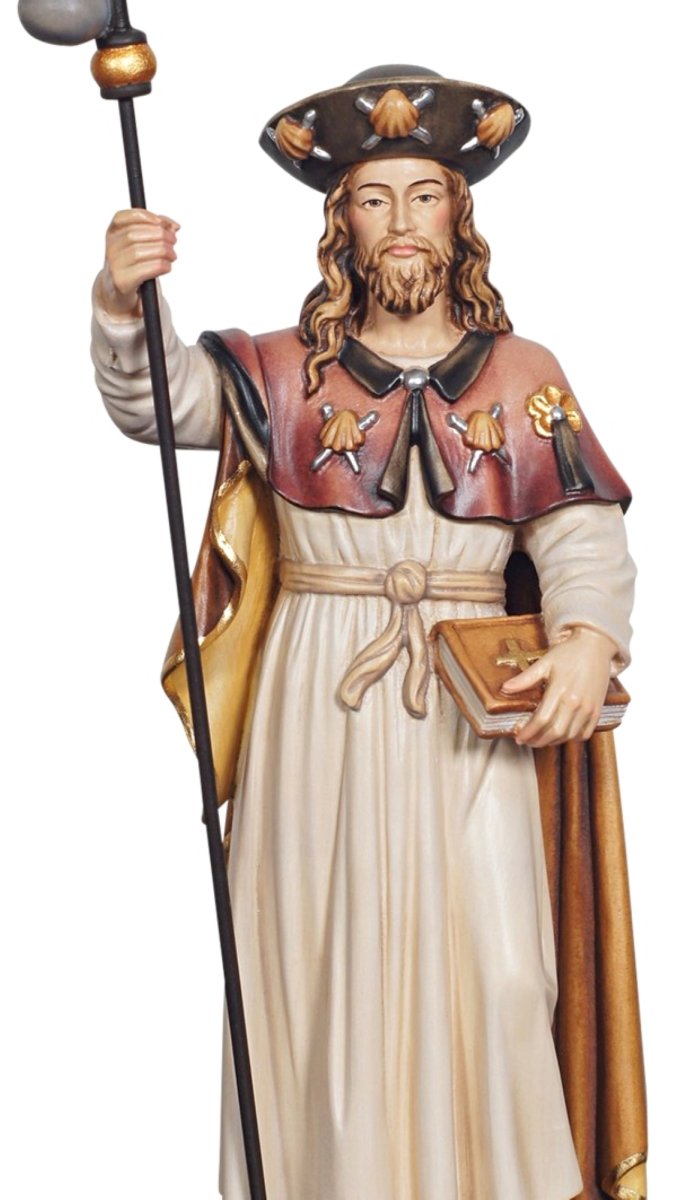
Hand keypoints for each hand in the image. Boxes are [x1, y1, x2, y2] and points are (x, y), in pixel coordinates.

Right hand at [99, 209, 179, 317]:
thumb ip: (156, 230)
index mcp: (112, 234)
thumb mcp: (141, 244)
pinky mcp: (122, 282)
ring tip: (172, 255)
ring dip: (163, 251)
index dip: (143, 216)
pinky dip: (161, 266)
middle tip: (173, 241)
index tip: (160, 222)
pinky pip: (144, 270)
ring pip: (139, 252)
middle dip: (159, 235)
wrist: (120, 294)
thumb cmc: (133, 266)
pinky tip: (166, 266)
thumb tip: (173, 226)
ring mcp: (114, 266)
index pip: (122, 218)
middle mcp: (110, 248)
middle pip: (134, 234)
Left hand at [501, 626, 616, 747]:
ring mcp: (588, 708)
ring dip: (553, 741)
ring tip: (540, 738)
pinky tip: (561, 734)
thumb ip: (525, 679)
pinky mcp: (597, 711)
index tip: (519, 736)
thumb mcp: (545, 663)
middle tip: (526, 740)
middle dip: (538, 741)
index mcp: (560, 690)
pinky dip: (572, 738)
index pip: (541, 720)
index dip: (528, 732)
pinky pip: (585, 734)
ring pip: (569, 736)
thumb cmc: (570, 653)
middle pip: (555, 733)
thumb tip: (505, 688)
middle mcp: (576, 703)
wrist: (595, 646)